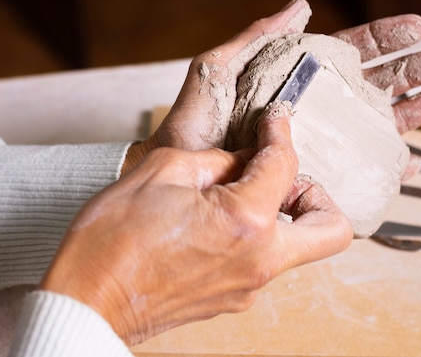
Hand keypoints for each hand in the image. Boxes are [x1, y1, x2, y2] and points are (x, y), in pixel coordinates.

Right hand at [40, 102, 352, 344]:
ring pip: (299, 246)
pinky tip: (219, 221)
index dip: (281, 131)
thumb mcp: (163, 170)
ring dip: (281, 214)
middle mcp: (261, 259)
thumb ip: (219, 159)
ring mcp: (251, 285)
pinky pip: (265, 261)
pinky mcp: (235, 299)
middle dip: (318, 195)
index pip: (286, 163)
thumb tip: (246, 159)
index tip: (274, 120)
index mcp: (246, 220)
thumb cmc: (112, 239)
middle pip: (332, 229)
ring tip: (240, 193)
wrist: (87, 302)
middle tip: (284, 178)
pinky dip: (256, 235)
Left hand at [123, 0, 420, 177]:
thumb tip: (301, 4)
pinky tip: (411, 164)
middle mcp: (318, 110)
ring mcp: (323, 145)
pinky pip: (364, 174)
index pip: (350, 52)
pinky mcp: (322, 179)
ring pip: (378, 125)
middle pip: (375, 85)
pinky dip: (389, 169)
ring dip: (413, 112)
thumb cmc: (194, 127)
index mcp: (299, 80)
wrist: (183, 183)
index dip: (384, 39)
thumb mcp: (217, 71)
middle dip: (412, 70)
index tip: (418, 26)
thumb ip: (256, 38)